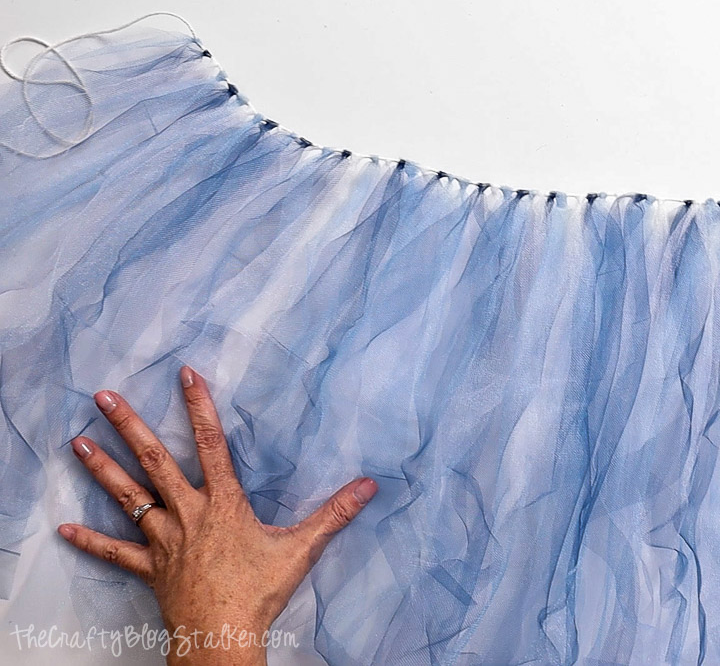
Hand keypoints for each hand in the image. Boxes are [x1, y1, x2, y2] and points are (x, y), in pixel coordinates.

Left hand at [57, 365, 377, 664]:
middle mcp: (188, 513)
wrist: (223, 632)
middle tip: (105, 397)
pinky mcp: (150, 567)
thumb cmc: (259, 591)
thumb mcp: (303, 547)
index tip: (185, 376)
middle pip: (155, 461)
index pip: (211, 444)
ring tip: (77, 441)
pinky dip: (89, 541)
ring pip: (128, 497)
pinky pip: (115, 552)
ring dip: (102, 468)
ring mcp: (164, 539)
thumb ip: (335, 513)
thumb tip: (369, 486)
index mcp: (223, 502)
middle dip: (130, 426)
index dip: (199, 407)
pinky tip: (63, 529)